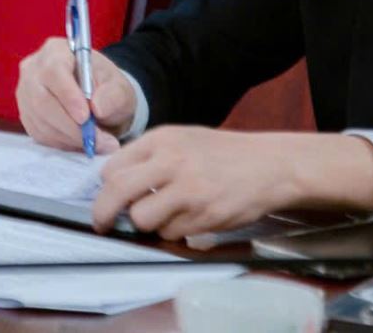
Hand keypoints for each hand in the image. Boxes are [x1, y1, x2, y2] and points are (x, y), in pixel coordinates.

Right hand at [15, 37, 136, 152]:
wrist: (98, 100)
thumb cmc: (107, 88)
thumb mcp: (120, 88)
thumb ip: (114, 96)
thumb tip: (98, 108)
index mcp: (55, 51)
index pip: (54, 71)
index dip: (68, 96)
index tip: (86, 117)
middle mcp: (33, 69)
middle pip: (41, 100)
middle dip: (70, 126)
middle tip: (97, 140)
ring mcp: (25, 93)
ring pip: (40, 121)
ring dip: (69, 137)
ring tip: (97, 143)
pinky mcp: (26, 114)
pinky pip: (39, 133)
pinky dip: (62, 142)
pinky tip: (80, 141)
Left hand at [92, 128, 372, 239]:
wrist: (270, 165)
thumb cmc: (222, 154)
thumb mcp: (182, 140)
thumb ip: (149, 156)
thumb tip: (113, 182)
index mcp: (161, 140)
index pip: (113, 167)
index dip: (105, 187)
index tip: (106, 197)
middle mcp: (171, 162)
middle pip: (117, 192)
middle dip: (104, 212)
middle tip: (103, 222)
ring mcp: (188, 190)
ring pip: (142, 218)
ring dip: (146, 224)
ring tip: (162, 216)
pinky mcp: (205, 216)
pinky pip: (171, 232)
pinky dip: (173, 231)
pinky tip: (188, 219)